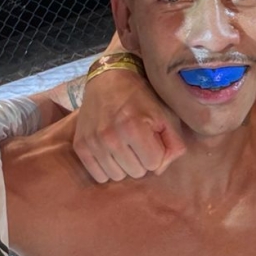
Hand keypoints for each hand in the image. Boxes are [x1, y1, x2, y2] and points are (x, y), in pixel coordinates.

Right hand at [72, 68, 186, 181]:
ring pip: (117, 176)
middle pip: (136, 173)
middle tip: (137, 138)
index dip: (156, 151)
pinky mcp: (80, 146)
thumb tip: (159, 170)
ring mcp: (93, 142)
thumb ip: (174, 145)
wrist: (109, 78)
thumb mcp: (167, 116)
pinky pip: (98, 176)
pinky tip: (110, 150)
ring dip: (124, 164)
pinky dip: (107, 167)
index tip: (151, 136)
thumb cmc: (143, 97)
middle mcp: (110, 136)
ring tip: (124, 143)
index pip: (154, 165)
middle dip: (141, 159)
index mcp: (134, 127)